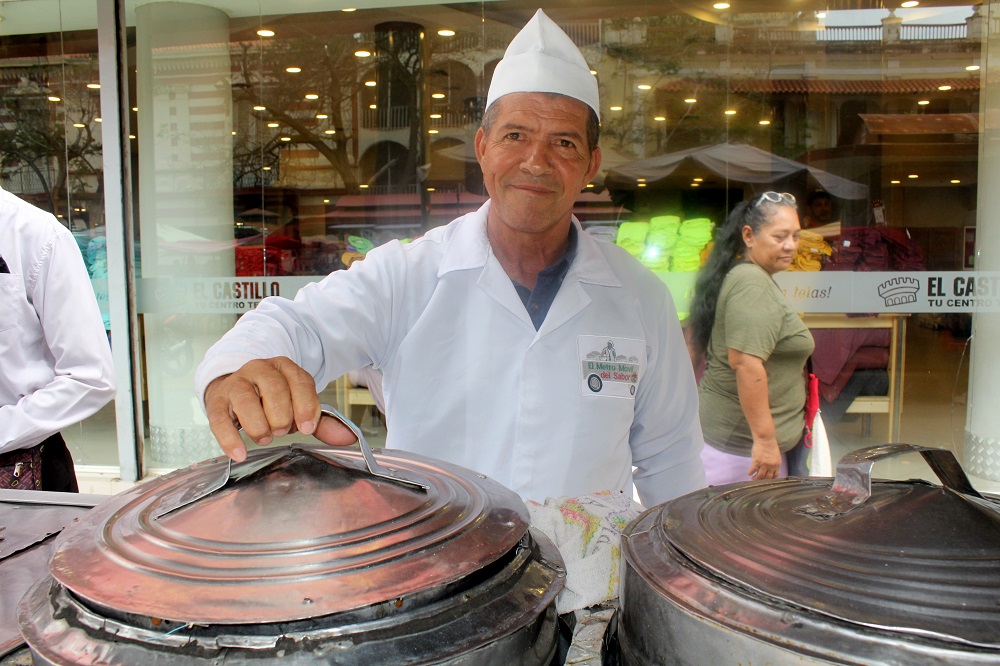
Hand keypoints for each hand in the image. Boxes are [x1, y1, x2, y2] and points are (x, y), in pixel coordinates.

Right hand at [204, 357, 355, 461]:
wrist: (235, 390)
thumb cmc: (272, 401)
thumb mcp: (298, 406)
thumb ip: (322, 422)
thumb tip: (348, 437)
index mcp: (285, 367)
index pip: (300, 381)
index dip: (305, 406)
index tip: (307, 428)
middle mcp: (260, 369)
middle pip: (274, 389)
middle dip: (281, 416)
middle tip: (282, 430)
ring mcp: (236, 383)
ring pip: (246, 400)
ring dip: (259, 425)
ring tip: (265, 437)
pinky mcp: (216, 401)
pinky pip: (220, 419)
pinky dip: (230, 439)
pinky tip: (239, 454)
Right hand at [747, 438, 781, 479]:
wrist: (765, 439)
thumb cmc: (770, 445)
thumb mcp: (776, 455)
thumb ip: (773, 462)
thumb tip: (770, 466)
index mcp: (777, 464)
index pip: (775, 475)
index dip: (771, 478)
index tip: (767, 479)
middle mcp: (771, 466)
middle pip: (767, 477)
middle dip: (763, 480)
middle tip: (759, 481)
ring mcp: (764, 464)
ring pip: (760, 475)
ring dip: (756, 478)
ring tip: (752, 479)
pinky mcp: (756, 461)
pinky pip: (753, 470)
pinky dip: (750, 472)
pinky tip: (748, 473)